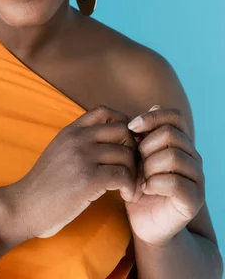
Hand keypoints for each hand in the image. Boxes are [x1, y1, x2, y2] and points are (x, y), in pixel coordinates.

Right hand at [12, 105, 138, 238]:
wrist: (24, 206)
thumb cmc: (44, 185)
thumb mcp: (59, 152)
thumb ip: (79, 142)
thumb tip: (107, 140)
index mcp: (70, 130)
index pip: (105, 112)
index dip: (123, 124)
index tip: (126, 145)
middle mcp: (77, 138)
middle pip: (123, 130)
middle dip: (135, 149)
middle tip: (134, 169)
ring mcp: (82, 157)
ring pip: (127, 154)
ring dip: (135, 173)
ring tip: (131, 187)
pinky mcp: (88, 178)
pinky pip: (123, 175)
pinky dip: (130, 187)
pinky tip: (126, 196)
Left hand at [124, 105, 205, 246]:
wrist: (145, 222)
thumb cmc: (139, 185)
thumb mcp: (136, 156)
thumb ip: (144, 134)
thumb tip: (153, 105)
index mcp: (181, 143)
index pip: (174, 116)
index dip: (151, 117)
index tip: (130, 127)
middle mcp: (193, 157)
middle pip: (171, 134)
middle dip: (146, 146)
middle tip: (135, 162)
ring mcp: (197, 178)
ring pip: (174, 156)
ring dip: (149, 166)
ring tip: (140, 178)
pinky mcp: (194, 199)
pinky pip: (175, 182)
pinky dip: (154, 183)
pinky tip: (145, 189)